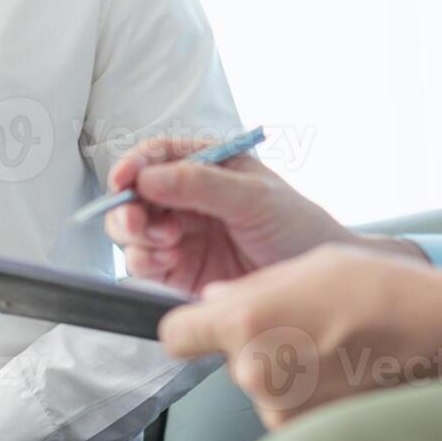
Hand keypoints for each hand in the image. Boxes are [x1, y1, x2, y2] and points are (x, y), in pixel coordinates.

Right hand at [103, 137, 425, 295]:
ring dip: (137, 236)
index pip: (159, 156)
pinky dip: (146, 262)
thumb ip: (202, 185)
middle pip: (136, 196)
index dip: (135, 165)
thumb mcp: (256, 197)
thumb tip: (150, 177)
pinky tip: (169, 262)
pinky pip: (145, 263)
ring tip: (166, 243)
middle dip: (130, 207)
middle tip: (139, 222)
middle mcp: (188, 199)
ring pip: (134, 231)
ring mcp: (182, 235)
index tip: (123, 179)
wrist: (318, 284)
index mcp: (208, 166)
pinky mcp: (179, 272)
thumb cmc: (298, 228)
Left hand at [158, 246, 441, 428]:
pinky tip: (344, 374)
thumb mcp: (309, 266)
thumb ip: (251, 287)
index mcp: (245, 321)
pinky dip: (308, 398)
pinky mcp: (305, 433)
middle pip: (228, 361)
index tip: (202, 328)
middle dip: (253, 346)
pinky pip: (289, 411)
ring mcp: (279, 408)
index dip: (189, 329)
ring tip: (335, 351)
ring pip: (260, 388)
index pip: (174, 336)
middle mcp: (252, 371)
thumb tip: (213, 299)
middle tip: (304, 329)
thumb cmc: (383, 291)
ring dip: (283, 374)